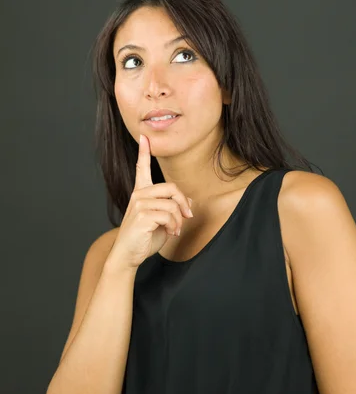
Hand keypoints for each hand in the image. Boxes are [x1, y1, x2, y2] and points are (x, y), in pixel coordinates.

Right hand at [108, 134, 193, 269]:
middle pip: (171, 188)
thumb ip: (174, 209)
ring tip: (175, 230)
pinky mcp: (142, 215)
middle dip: (183, 204)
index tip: (144, 137)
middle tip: (187, 217)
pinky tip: (171, 233)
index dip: (143, 152)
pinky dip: (175, 226)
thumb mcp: (164, 222)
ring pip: (172, 204)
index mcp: (141, 193)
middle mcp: (138, 195)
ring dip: (179, 220)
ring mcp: (139, 204)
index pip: (142, 169)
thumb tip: (189, 202)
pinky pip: (169, 215)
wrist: (128, 256)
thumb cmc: (145, 239)